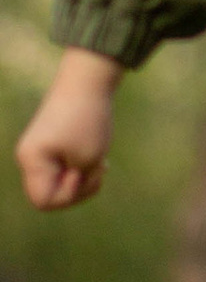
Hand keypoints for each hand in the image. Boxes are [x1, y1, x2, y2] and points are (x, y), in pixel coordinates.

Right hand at [18, 52, 121, 210]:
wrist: (88, 80)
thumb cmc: (88, 120)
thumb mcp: (89, 160)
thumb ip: (77, 184)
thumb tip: (68, 189)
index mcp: (31, 161)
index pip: (44, 201)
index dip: (67, 196)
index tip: (81, 172)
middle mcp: (29, 158)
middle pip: (51, 195)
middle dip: (79, 189)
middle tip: (99, 170)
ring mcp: (39, 151)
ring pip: (60, 183)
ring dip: (84, 180)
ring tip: (102, 164)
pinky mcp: (51, 145)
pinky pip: (63, 170)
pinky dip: (82, 169)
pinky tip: (99, 161)